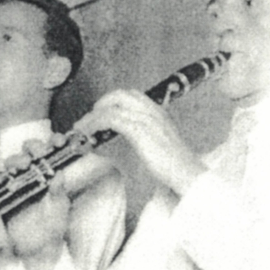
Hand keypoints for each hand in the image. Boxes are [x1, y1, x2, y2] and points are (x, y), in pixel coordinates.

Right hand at [1, 138, 70, 269]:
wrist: (35, 256)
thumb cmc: (51, 234)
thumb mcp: (58, 214)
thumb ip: (58, 195)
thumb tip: (59, 175)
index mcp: (48, 177)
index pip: (50, 154)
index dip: (53, 143)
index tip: (59, 142)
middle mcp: (30, 177)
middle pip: (27, 154)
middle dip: (30, 151)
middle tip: (31, 159)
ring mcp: (12, 185)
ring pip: (8, 165)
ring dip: (9, 162)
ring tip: (11, 168)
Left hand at [76, 90, 205, 194]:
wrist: (187, 175)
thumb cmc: (172, 169)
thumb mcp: (151, 151)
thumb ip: (134, 145)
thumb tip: (110, 147)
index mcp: (158, 114)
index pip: (131, 96)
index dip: (112, 102)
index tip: (99, 114)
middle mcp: (153, 111)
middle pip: (120, 94)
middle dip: (101, 103)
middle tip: (88, 119)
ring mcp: (146, 118)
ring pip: (112, 105)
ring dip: (93, 115)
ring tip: (82, 127)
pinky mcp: (139, 130)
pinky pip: (110, 118)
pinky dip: (95, 124)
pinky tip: (88, 133)